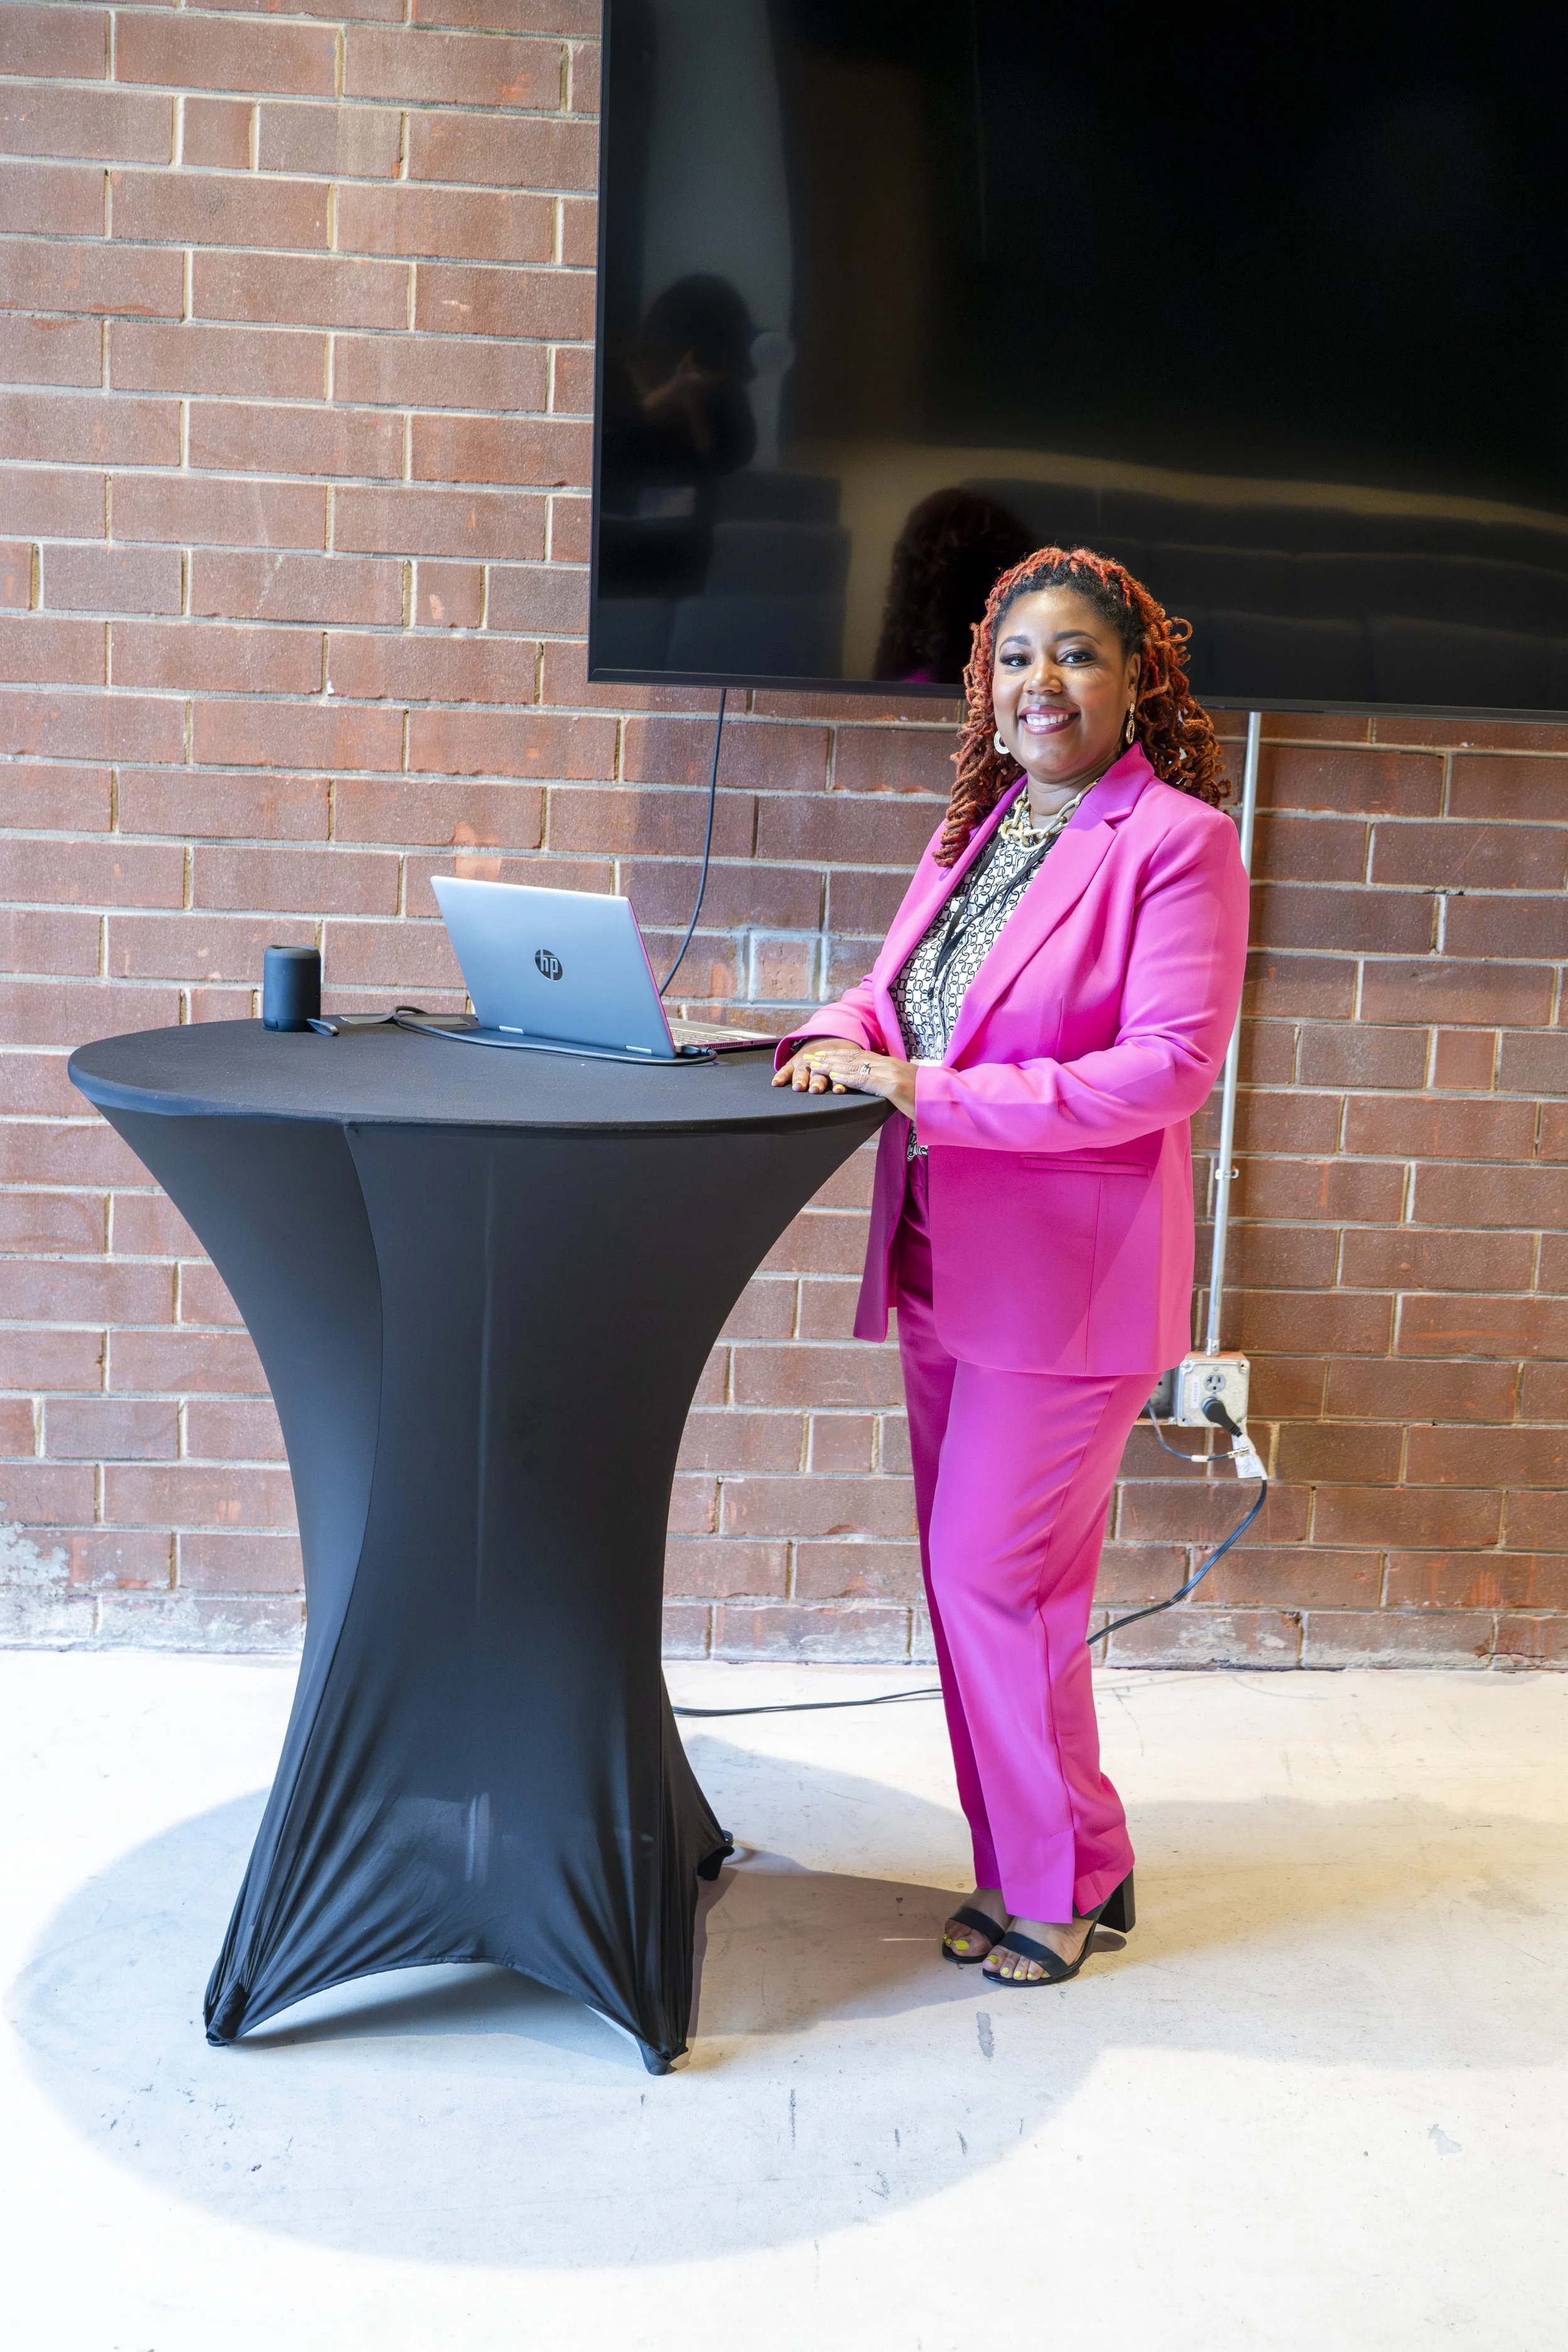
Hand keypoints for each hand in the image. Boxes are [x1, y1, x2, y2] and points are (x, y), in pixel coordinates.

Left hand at [772, 1042, 916, 1120]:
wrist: (945, 1101)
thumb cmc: (926, 1099)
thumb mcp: (905, 1089)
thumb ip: (889, 1085)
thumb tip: (880, 1089)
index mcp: (891, 1064)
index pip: (860, 1056)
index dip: (840, 1055)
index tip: (823, 1055)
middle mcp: (889, 1064)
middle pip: (853, 1057)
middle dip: (830, 1056)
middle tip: (810, 1057)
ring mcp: (890, 1073)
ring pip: (855, 1066)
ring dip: (832, 1065)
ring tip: (814, 1065)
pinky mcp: (892, 1085)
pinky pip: (865, 1079)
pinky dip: (847, 1077)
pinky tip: (834, 1076)